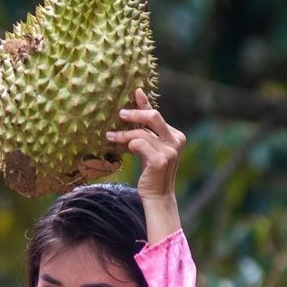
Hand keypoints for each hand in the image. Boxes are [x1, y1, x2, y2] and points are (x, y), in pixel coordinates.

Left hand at [105, 89, 184, 203]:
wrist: (157, 195)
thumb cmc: (151, 172)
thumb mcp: (149, 149)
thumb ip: (145, 133)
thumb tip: (132, 114)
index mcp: (175, 135)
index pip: (157, 115)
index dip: (145, 103)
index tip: (135, 91)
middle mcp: (176, 140)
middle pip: (153, 116)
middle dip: (135, 112)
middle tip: (120, 113)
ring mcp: (170, 150)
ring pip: (141, 132)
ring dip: (123, 134)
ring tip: (111, 136)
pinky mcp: (161, 160)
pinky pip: (139, 144)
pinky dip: (130, 144)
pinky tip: (126, 150)